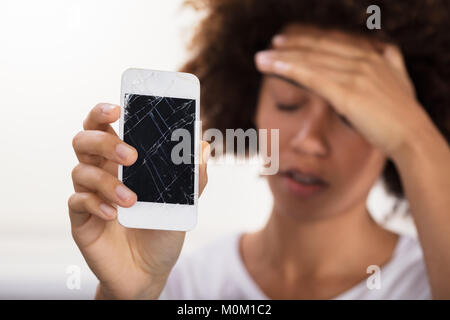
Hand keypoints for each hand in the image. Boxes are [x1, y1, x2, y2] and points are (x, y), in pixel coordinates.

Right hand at [68, 103, 208, 298]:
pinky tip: (114, 214)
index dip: (103, 112)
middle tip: (130, 155)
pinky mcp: (81, 220)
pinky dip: (95, 204)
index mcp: (123, 161)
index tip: (117, 107)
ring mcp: (89, 194)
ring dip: (106, 181)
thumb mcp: (183, 202)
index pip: (104, 127)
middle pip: (84, 140)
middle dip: (103, 141)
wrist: (149, 270)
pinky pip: (77, 202)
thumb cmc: (163, 229)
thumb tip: (203, 144)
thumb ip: (193, 175)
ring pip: (79, 170)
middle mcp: (102, 172)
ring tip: (131, 200)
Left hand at [255, 26, 432, 157]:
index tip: (288, 43)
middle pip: (318, 49)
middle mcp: (364, 60)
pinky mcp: (348, 92)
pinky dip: (292, 70)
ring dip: (283, 59)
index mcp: (374, 56)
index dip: (308, 42)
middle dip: (291, 47)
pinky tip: (275, 68)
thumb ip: (390, 63)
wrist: (412, 137)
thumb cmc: (403, 115)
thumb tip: (387, 51)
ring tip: (261, 58)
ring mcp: (356, 74)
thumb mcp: (399, 80)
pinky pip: (313, 77)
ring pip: (311, 61)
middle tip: (270, 47)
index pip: (333, 44)